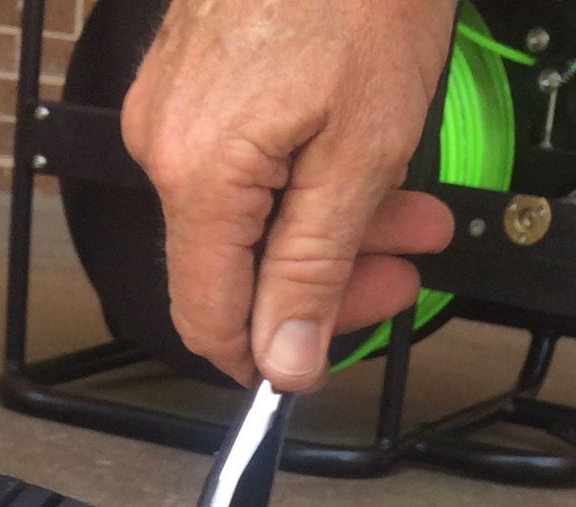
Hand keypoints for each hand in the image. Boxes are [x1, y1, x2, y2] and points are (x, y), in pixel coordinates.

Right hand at [120, 0, 457, 388]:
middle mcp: (165, 142)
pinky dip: (309, 173)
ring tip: (410, 211)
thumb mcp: (361, 154)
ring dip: (334, 225)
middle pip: (236, 267)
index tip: (322, 358)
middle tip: (404, 266)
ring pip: (251, 213)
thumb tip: (283, 361)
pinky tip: (365, 158)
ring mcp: (173, 105)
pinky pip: (247, 160)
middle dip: (331, 279)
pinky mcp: (194, 76)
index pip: (208, 319)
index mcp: (198, 173)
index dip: (271, 354)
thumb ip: (314, 270)